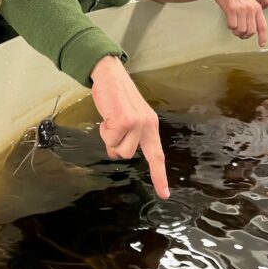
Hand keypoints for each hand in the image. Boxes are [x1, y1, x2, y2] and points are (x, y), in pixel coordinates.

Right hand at [90, 56, 168, 198]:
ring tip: (110, 121)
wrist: (110, 74)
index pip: (157, 155)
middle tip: (112, 128)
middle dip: (115, 145)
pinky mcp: (124, 120)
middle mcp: (147, 125)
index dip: (159, 176)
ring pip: (119, 149)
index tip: (164, 194)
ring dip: (109, 138)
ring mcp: (137, 123)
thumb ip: (127, 136)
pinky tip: (107, 116)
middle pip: (128, 154)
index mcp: (151, 126)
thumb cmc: (116, 96)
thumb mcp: (126, 118)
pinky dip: (104, 130)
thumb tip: (115, 153)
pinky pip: (110, 139)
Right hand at [211, 0, 266, 46]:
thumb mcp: (248, 3)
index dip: (263, 37)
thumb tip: (251, 30)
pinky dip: (229, 26)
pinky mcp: (232, 9)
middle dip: (244, 35)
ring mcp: (242, 9)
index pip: (262, 26)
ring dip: (235, 31)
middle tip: (239, 33)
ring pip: (241, 31)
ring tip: (233, 26)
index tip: (261, 45)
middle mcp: (251, 9)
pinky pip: (232, 26)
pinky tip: (229, 20)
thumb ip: (252, 15)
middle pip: (251, 32)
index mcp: (257, 8)